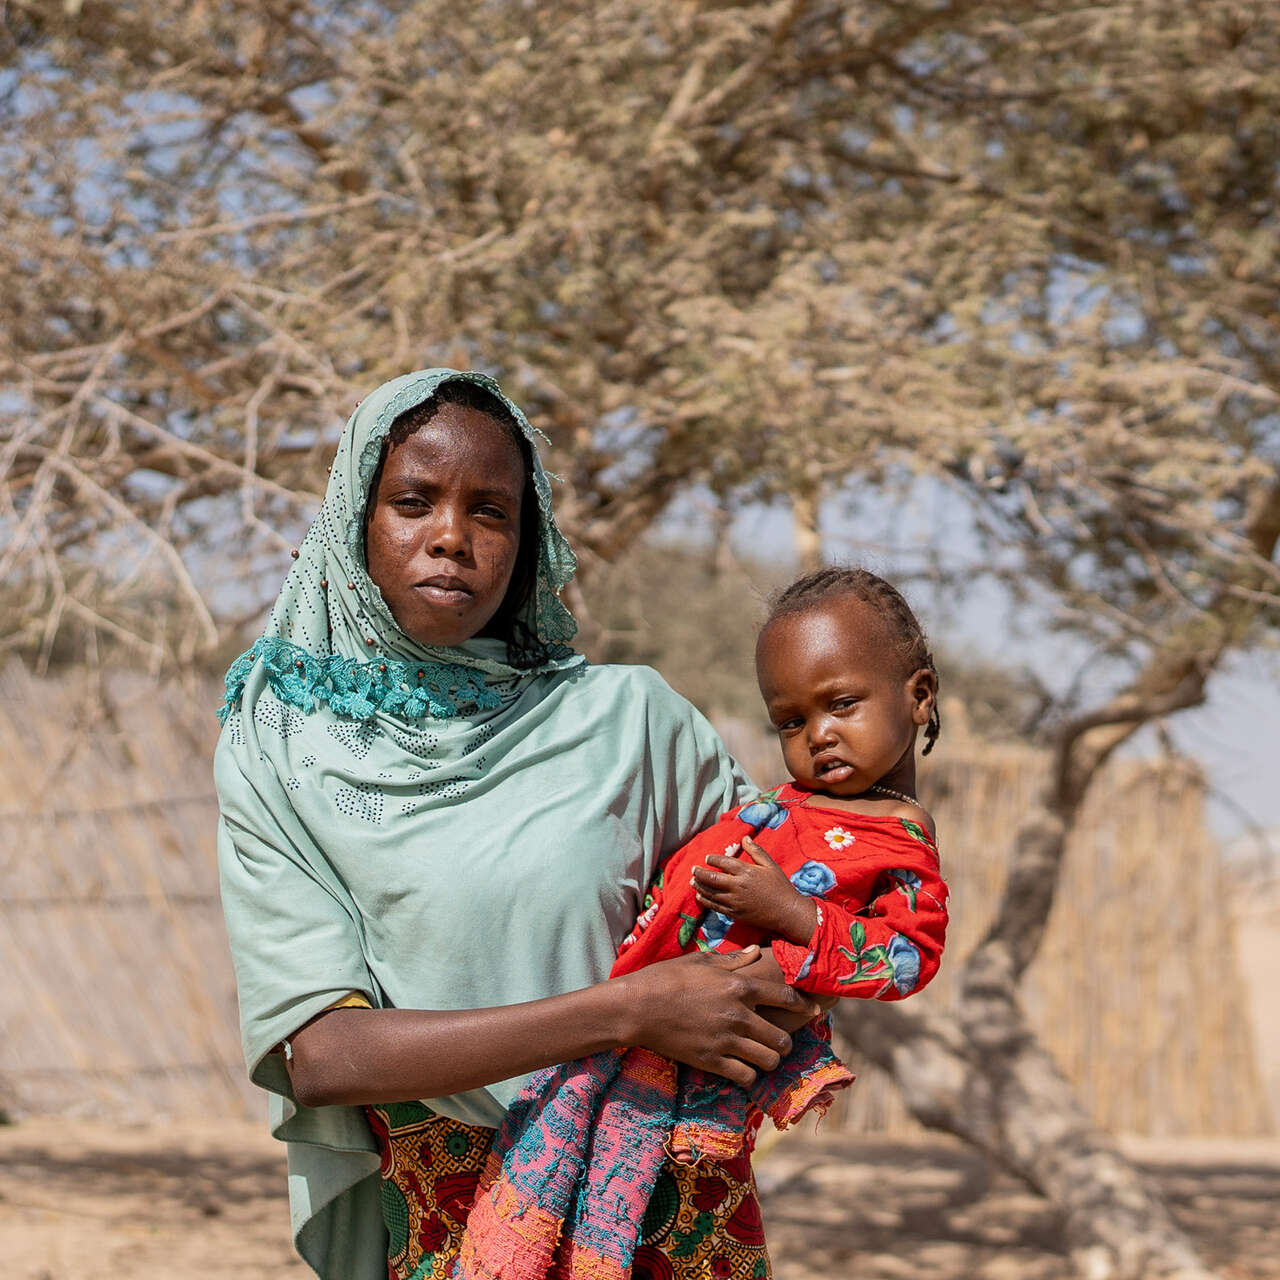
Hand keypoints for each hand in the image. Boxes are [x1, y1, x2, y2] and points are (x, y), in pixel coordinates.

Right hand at [616, 946, 821, 1087]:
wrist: (637, 1007)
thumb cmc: (667, 978)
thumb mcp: (701, 961)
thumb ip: (733, 961)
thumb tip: (757, 952)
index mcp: (739, 985)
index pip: (785, 997)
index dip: (804, 1005)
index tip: (813, 1011)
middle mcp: (739, 1014)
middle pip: (782, 1038)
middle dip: (785, 1042)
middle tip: (778, 1041)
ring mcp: (726, 1040)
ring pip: (769, 1060)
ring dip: (769, 1060)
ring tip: (761, 1056)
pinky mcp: (711, 1061)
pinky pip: (746, 1076)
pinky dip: (748, 1075)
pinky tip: (741, 1068)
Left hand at [692, 836, 818, 943]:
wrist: (787, 912)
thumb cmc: (780, 886)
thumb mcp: (770, 865)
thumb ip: (756, 851)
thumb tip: (745, 837)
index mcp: (747, 872)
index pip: (723, 863)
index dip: (712, 860)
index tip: (707, 858)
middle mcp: (738, 886)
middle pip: (712, 879)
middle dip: (700, 873)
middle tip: (693, 869)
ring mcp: (735, 901)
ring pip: (711, 893)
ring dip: (699, 887)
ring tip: (692, 882)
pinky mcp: (735, 914)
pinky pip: (715, 906)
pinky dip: (705, 901)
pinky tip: (700, 896)